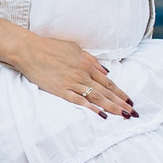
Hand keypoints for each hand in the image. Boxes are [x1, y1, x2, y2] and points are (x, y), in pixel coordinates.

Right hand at [13, 33, 135, 117]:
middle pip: (105, 92)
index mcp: (87, 65)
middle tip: (133, 113)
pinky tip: (101, 115)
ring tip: (123, 115)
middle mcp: (83, 75)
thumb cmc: (51, 47)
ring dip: (111, 107)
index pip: (108, 83)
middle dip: (121, 103)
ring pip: (96, 98)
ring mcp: (72, 83)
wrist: (30, 50)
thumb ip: (92, 61)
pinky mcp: (60, 90)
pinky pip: (79, 101)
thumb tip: (106, 72)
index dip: (120, 93)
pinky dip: (91, 108)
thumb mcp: (75, 49)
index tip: (130, 101)